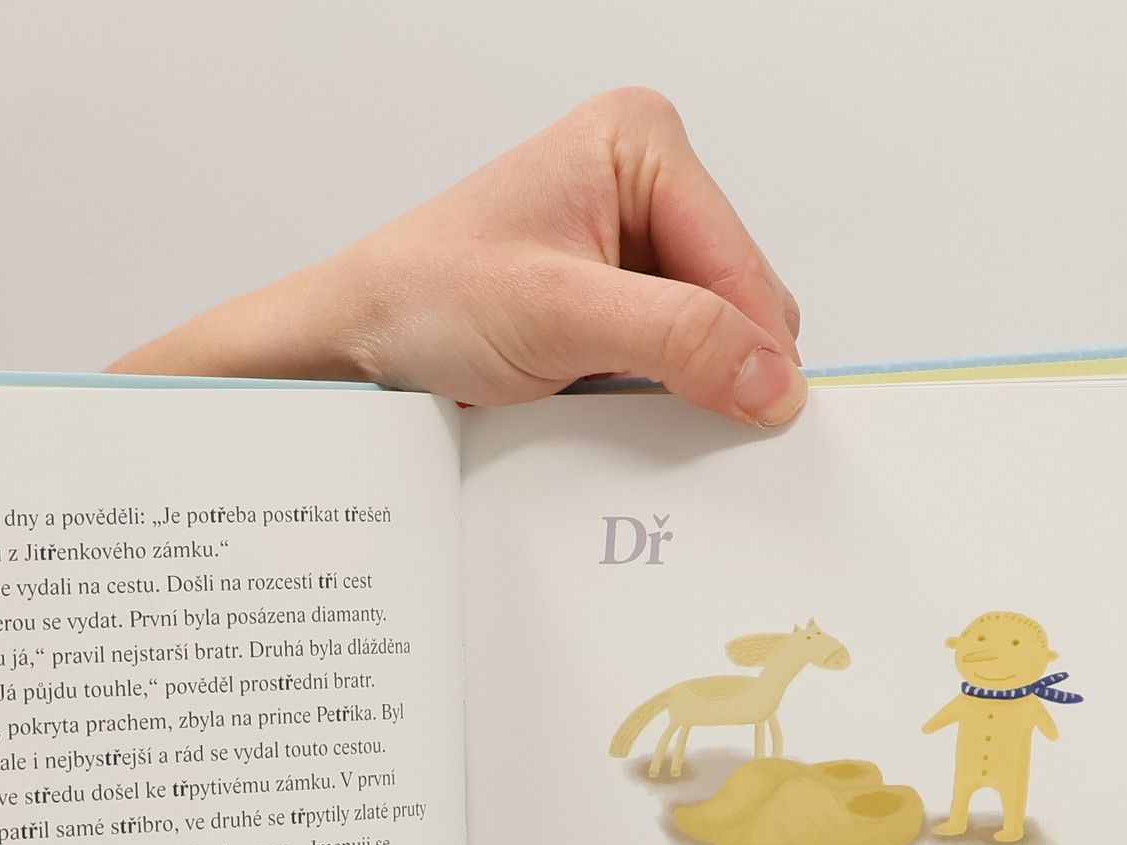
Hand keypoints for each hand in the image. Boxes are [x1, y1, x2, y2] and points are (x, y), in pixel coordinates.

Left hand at [113, 88, 804, 428]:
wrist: (354, 344)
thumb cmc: (424, 298)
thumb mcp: (560, 316)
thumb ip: (676, 338)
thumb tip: (771, 379)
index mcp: (640, 143)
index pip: (741, 262)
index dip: (752, 347)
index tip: (762, 420)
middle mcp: (643, 182)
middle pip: (737, 300)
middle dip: (709, 362)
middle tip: (652, 406)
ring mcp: (630, 243)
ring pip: (710, 336)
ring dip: (677, 383)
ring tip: (608, 397)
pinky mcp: (612, 300)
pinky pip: (671, 358)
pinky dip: (652, 393)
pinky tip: (603, 401)